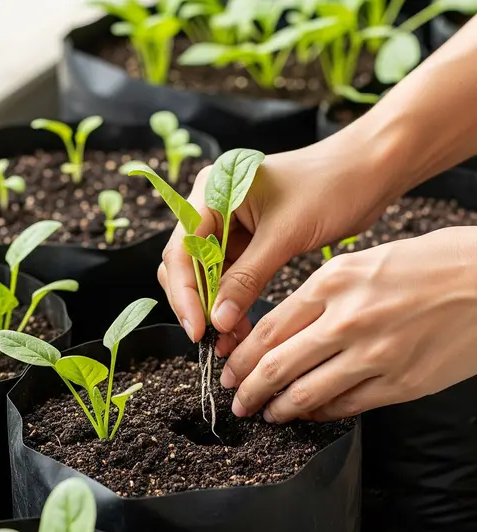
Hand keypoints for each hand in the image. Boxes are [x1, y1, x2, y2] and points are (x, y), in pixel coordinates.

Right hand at [158, 128, 398, 348]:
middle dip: (197, 304)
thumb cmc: (330, 185)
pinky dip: (232, 303)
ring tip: (230, 340)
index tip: (198, 328)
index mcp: (212, 192)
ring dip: (215, 309)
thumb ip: (246, 279)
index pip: (181, 250)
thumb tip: (217, 320)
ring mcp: (229, 226)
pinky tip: (240, 327)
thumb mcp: (284, 235)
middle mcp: (213, 207)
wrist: (368, 171)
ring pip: (206, 278)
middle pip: (185, 266)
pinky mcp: (247, 242)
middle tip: (213, 339)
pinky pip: (229, 279)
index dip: (185, 294)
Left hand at [221, 227, 476, 421]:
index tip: (229, 371)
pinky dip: (320, 415)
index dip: (241, 358)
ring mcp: (373, 355)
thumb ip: (324, 294)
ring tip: (268, 415)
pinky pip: (344, 407)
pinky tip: (310, 415)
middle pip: (276, 366)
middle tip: (238, 402)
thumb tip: (286, 328)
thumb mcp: (369, 261)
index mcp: (335, 281)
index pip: (268, 329)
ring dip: (278, 410)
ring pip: (305, 395)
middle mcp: (347, 319)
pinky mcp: (399, 384)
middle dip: (248, 390)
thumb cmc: (435, 264)